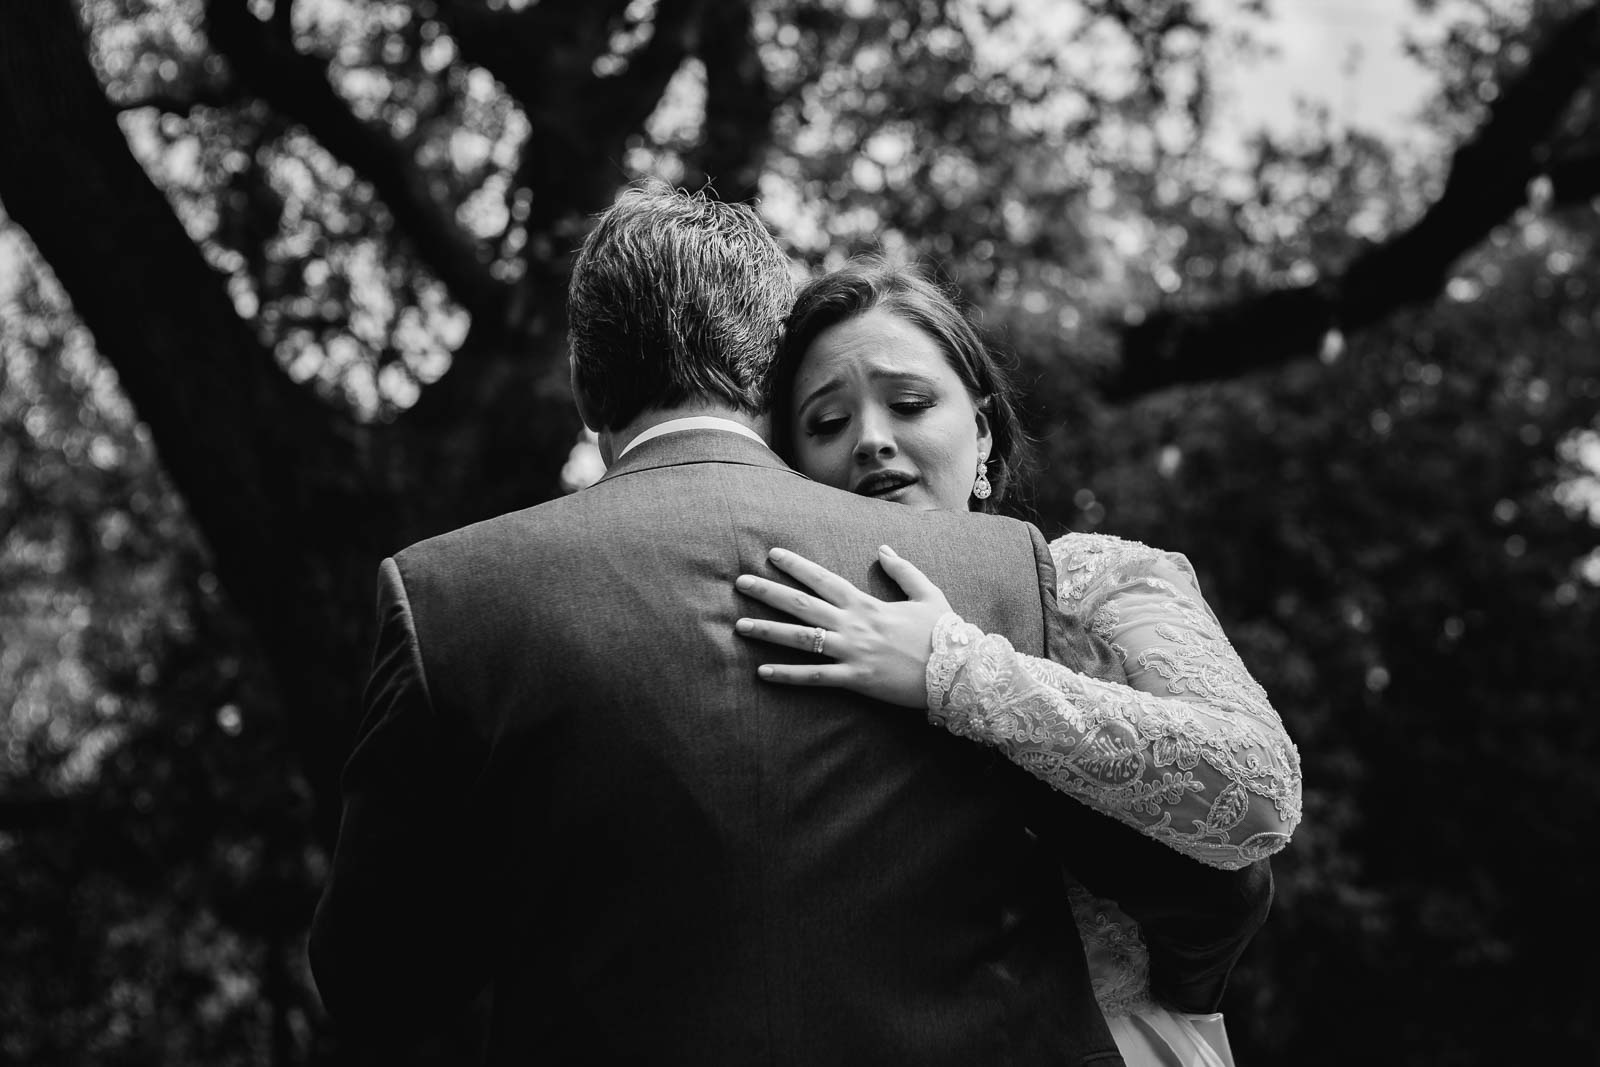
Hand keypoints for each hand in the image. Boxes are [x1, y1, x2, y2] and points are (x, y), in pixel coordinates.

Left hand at [734, 545, 953, 707]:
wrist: (959, 671)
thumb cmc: (944, 633)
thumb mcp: (928, 594)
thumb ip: (903, 570)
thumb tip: (882, 548)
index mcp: (867, 604)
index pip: (823, 579)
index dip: (797, 566)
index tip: (772, 555)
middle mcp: (854, 625)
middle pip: (802, 605)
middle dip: (769, 592)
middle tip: (740, 583)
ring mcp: (852, 652)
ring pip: (801, 639)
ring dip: (768, 631)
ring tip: (740, 625)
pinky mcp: (855, 679)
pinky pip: (815, 677)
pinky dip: (788, 676)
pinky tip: (763, 672)